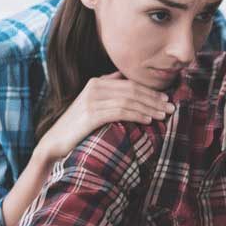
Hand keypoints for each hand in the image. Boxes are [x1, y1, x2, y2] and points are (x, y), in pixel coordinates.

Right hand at [36, 71, 175, 161]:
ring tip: (163, 115)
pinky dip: (137, 115)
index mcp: (97, 82)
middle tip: (171, 108)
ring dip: (149, 108)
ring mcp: (91, 100)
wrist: (55, 143)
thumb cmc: (79, 126)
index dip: (151, 91)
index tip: (166, 99)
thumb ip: (111, 93)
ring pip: (129, 100)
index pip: (131, 83)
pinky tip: (148, 120)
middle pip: (132, 90)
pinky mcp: (91, 114)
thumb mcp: (95, 105)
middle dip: (154, 99)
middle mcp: (94, 87)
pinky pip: (120, 111)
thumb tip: (135, 88)